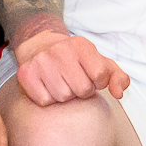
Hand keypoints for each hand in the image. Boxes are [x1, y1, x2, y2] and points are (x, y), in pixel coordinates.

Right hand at [5, 26, 126, 107]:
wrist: (41, 46)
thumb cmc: (76, 61)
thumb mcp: (101, 64)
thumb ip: (118, 78)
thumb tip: (119, 94)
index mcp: (81, 45)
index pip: (100, 74)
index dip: (98, 82)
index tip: (91, 76)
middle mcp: (59, 50)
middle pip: (82, 89)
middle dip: (82, 90)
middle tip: (75, 81)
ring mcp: (40, 61)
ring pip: (63, 97)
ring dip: (65, 94)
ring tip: (61, 83)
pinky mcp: (26, 74)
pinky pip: (44, 100)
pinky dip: (48, 98)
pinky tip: (47, 86)